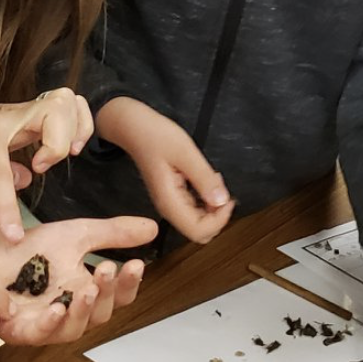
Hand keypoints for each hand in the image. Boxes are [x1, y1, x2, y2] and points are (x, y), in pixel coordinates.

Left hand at [0, 88, 95, 242]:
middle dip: (58, 144)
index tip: (13, 236)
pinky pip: (73, 105)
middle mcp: (7, 116)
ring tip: (65, 156)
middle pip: (52, 111)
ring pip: (67, 103)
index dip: (6, 205)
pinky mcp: (36, 114)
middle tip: (41, 168)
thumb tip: (23, 180)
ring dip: (76, 131)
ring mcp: (24, 111)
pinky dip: (82, 124)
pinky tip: (72, 146)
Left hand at [0, 215, 158, 345]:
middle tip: (107, 269)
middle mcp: (71, 313)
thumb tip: (152, 228)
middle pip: (101, 314)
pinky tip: (56, 308)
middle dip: (107, 293)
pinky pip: (39, 334)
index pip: (118, 295)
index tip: (136, 263)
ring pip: (74, 329)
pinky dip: (50, 323)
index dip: (129, 283)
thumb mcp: (76, 234)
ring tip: (87, 288)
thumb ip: (113, 233)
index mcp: (87, 292)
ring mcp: (46, 325)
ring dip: (83, 310)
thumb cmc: (29, 250)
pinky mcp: (19, 330)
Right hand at [98, 98, 232, 241]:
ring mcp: (170, 203)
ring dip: (213, 208)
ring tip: (212, 180)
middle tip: (222, 190)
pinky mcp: (173, 197)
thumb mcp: (185, 153)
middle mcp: (168, 208)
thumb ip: (204, 179)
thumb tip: (222, 201)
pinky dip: (207, 201)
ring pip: (199, 223)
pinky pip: (195, 210)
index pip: (198, 231)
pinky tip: (206, 181)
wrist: (135, 128)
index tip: (228, 199)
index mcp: (168, 201)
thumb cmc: (155, 136)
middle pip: (199, 232)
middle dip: (218, 217)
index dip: (219, 220)